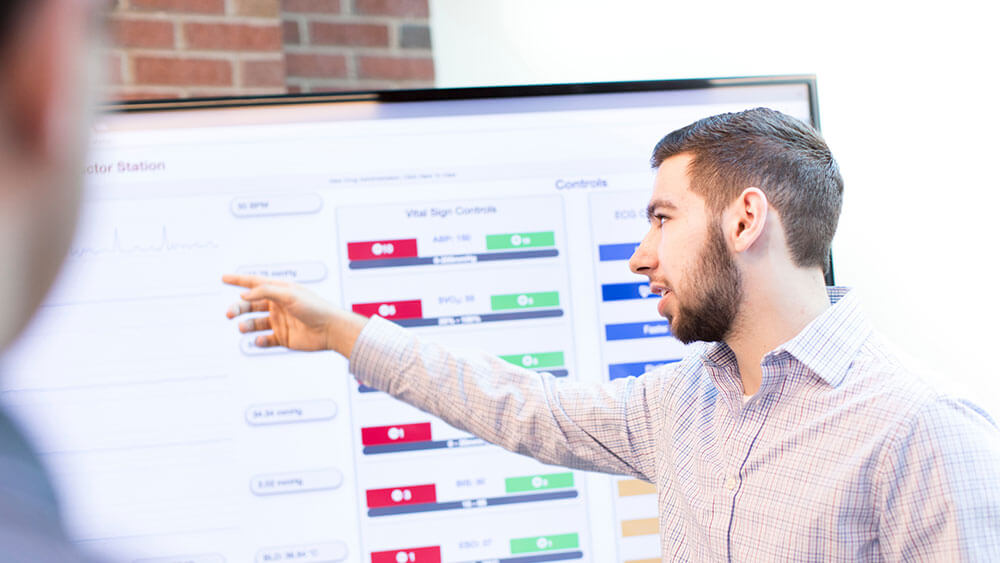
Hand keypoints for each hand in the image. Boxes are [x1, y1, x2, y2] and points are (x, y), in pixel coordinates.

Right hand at [223, 274, 366, 356]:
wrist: (330, 330)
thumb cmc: (315, 308)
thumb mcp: (289, 294)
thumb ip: (265, 292)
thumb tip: (245, 294)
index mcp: (280, 291)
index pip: (256, 283)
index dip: (239, 280)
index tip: (224, 278)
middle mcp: (278, 306)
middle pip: (251, 304)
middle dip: (238, 307)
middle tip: (229, 312)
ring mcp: (280, 322)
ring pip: (255, 323)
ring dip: (247, 325)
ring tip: (244, 327)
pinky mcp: (283, 338)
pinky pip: (266, 340)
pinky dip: (259, 341)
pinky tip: (260, 340)